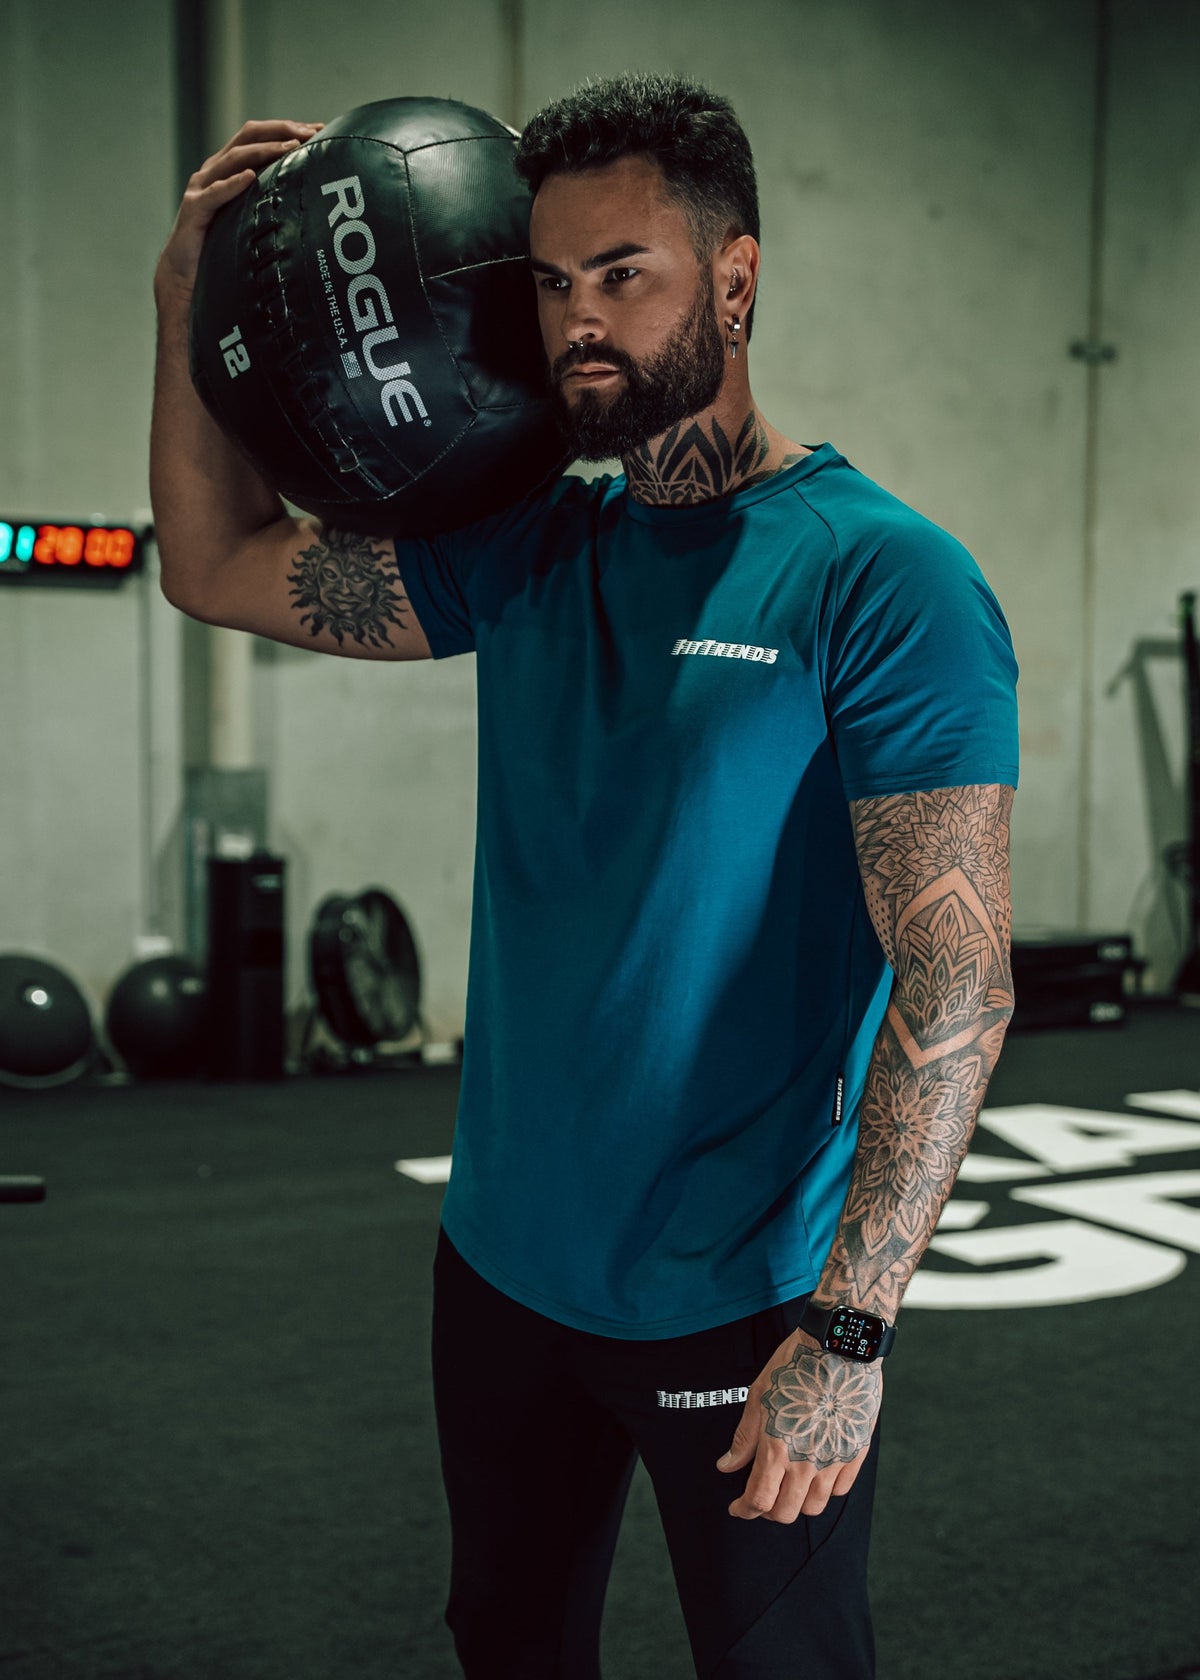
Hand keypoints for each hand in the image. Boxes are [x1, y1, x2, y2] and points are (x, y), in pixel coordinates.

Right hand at [154, 119, 323, 302]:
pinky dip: (232, 184)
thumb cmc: (221, 246)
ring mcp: (201, 187)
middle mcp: (214, 170)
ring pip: (233, 159)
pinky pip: (214, 194)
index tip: (317, 129)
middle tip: (309, 132)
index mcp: (228, 168)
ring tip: (289, 148)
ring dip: (264, 151)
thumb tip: (308, 198)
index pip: (258, 136)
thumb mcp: (249, 217)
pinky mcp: (194, 209)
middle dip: (280, 130)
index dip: (286, 129)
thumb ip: (269, 201)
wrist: (184, 273)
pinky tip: (250, 178)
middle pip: (247, 136)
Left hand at [716, 1327, 881, 1522]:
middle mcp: (807, 1462)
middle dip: (768, 1511)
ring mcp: (834, 1460)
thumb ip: (745, 1437)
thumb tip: (727, 1465)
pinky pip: (840, 1489)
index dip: (745, 1510)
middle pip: (786, 1512)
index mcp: (778, 1448)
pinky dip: (825, 1490)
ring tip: (789, 1486)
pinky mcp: (855, 1453)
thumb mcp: (759, 1396)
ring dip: (797, 1503)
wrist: (840, 1348)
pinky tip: (815, 1474)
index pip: (759, 1500)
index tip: (738, 1508)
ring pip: (814, 1507)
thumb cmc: (796, 1366)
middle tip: (761, 1496)